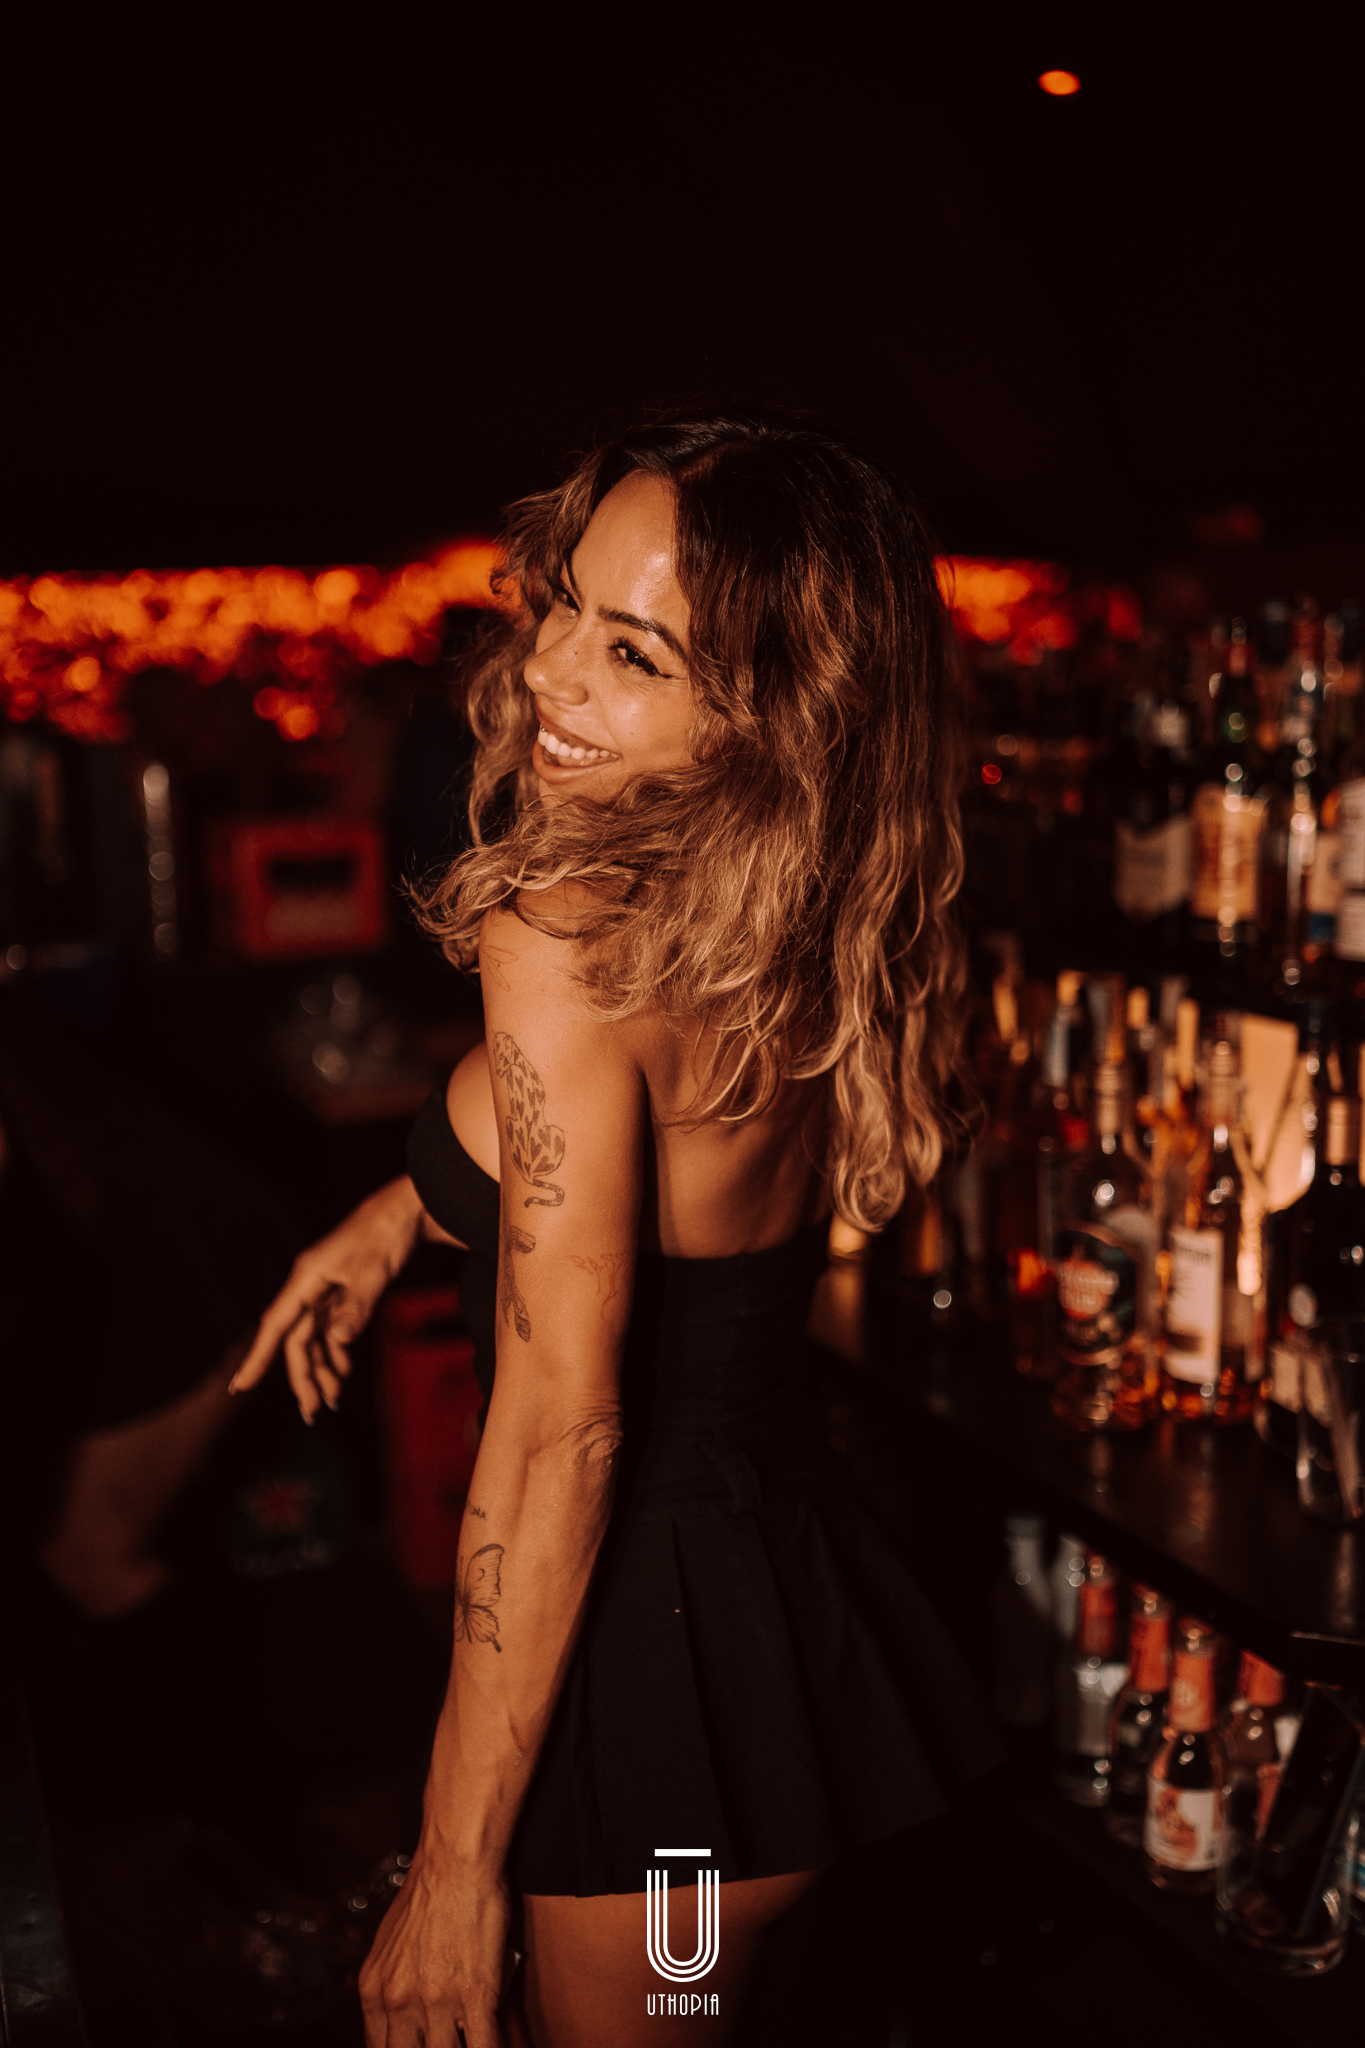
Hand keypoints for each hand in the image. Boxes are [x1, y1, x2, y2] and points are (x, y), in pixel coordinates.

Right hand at [229, 1178, 426, 1422]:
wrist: (404, 1210)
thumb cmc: (383, 1235)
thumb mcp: (371, 1275)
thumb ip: (354, 1310)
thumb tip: (338, 1342)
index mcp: (307, 1278)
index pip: (275, 1326)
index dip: (258, 1358)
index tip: (240, 1387)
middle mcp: (310, 1286)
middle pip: (296, 1340)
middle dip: (303, 1377)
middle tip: (313, 1411)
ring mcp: (325, 1290)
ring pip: (313, 1339)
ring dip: (322, 1368)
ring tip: (333, 1398)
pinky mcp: (342, 1292)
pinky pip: (331, 1330)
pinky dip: (336, 1352)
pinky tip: (343, 1370)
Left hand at [359, 1847, 511, 2047]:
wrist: (454, 1861)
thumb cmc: (427, 1890)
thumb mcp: (388, 1944)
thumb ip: (391, 1982)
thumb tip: (403, 2009)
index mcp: (374, 1990)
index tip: (419, 2046)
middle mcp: (398, 2002)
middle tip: (444, 2040)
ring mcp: (437, 2002)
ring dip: (458, 2047)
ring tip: (468, 2039)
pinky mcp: (475, 1994)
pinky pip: (483, 2045)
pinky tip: (493, 2044)